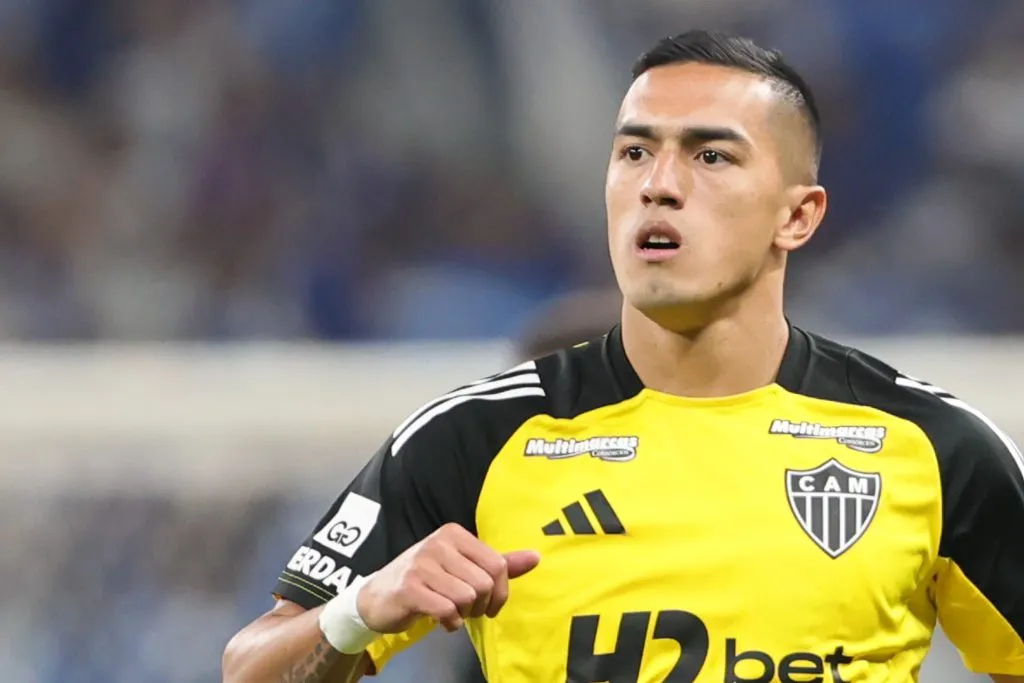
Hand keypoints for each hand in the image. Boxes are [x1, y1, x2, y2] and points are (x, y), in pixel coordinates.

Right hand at [355, 523, 539, 632]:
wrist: (377, 596)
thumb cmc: (426, 580)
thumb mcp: (462, 566)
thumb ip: (499, 563)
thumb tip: (536, 557)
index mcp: (454, 534)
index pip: (497, 565)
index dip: (501, 593)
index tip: (490, 604)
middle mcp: (438, 544)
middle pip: (484, 584)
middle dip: (481, 606)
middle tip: (467, 610)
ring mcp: (422, 565)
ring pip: (467, 598)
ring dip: (464, 614)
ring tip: (452, 612)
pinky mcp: (409, 588)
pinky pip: (447, 610)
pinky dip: (450, 623)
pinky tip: (442, 620)